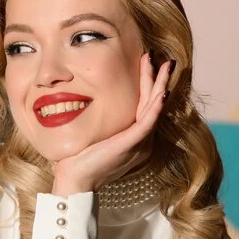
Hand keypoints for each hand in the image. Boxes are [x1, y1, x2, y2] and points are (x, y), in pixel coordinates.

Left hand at [49, 53, 170, 196]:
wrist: (75, 179)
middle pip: (153, 102)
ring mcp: (139, 142)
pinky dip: (156, 106)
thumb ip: (103, 119)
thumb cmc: (79, 157)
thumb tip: (92, 98)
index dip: (148, 82)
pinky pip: (148, 122)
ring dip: (159, 84)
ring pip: (153, 107)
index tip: (148, 62)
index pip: (145, 104)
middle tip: (163, 58)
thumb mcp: (95, 132)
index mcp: (135, 137)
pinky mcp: (133, 144)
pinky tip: (162, 92)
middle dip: (158, 78)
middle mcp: (142, 139)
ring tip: (163, 64)